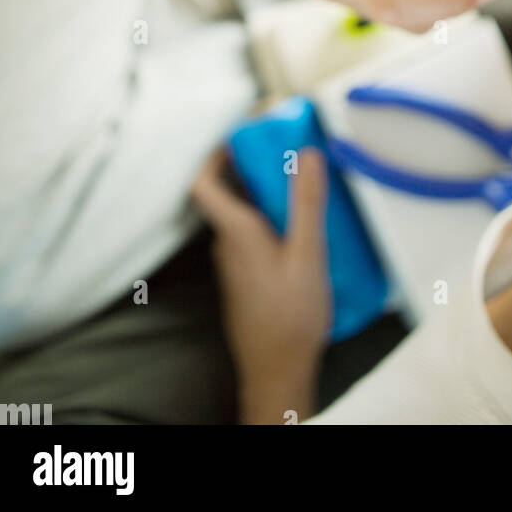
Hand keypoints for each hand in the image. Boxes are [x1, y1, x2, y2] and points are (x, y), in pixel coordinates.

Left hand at [192, 146, 329, 422]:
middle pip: (227, 196)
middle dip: (252, 169)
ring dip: (264, 197)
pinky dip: (270, 222)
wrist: (278, 372)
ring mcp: (235, 265)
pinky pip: (252, 238)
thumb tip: (306, 155)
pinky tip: (302, 229)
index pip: (203, 186)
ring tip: (300, 186)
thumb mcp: (308, 255)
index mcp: (236, 233)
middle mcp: (228, 246)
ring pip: (242, 218)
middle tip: (284, 153)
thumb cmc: (291, 317)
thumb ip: (306, 204)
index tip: (239, 138)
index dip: (214, 157)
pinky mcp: (246, 280)